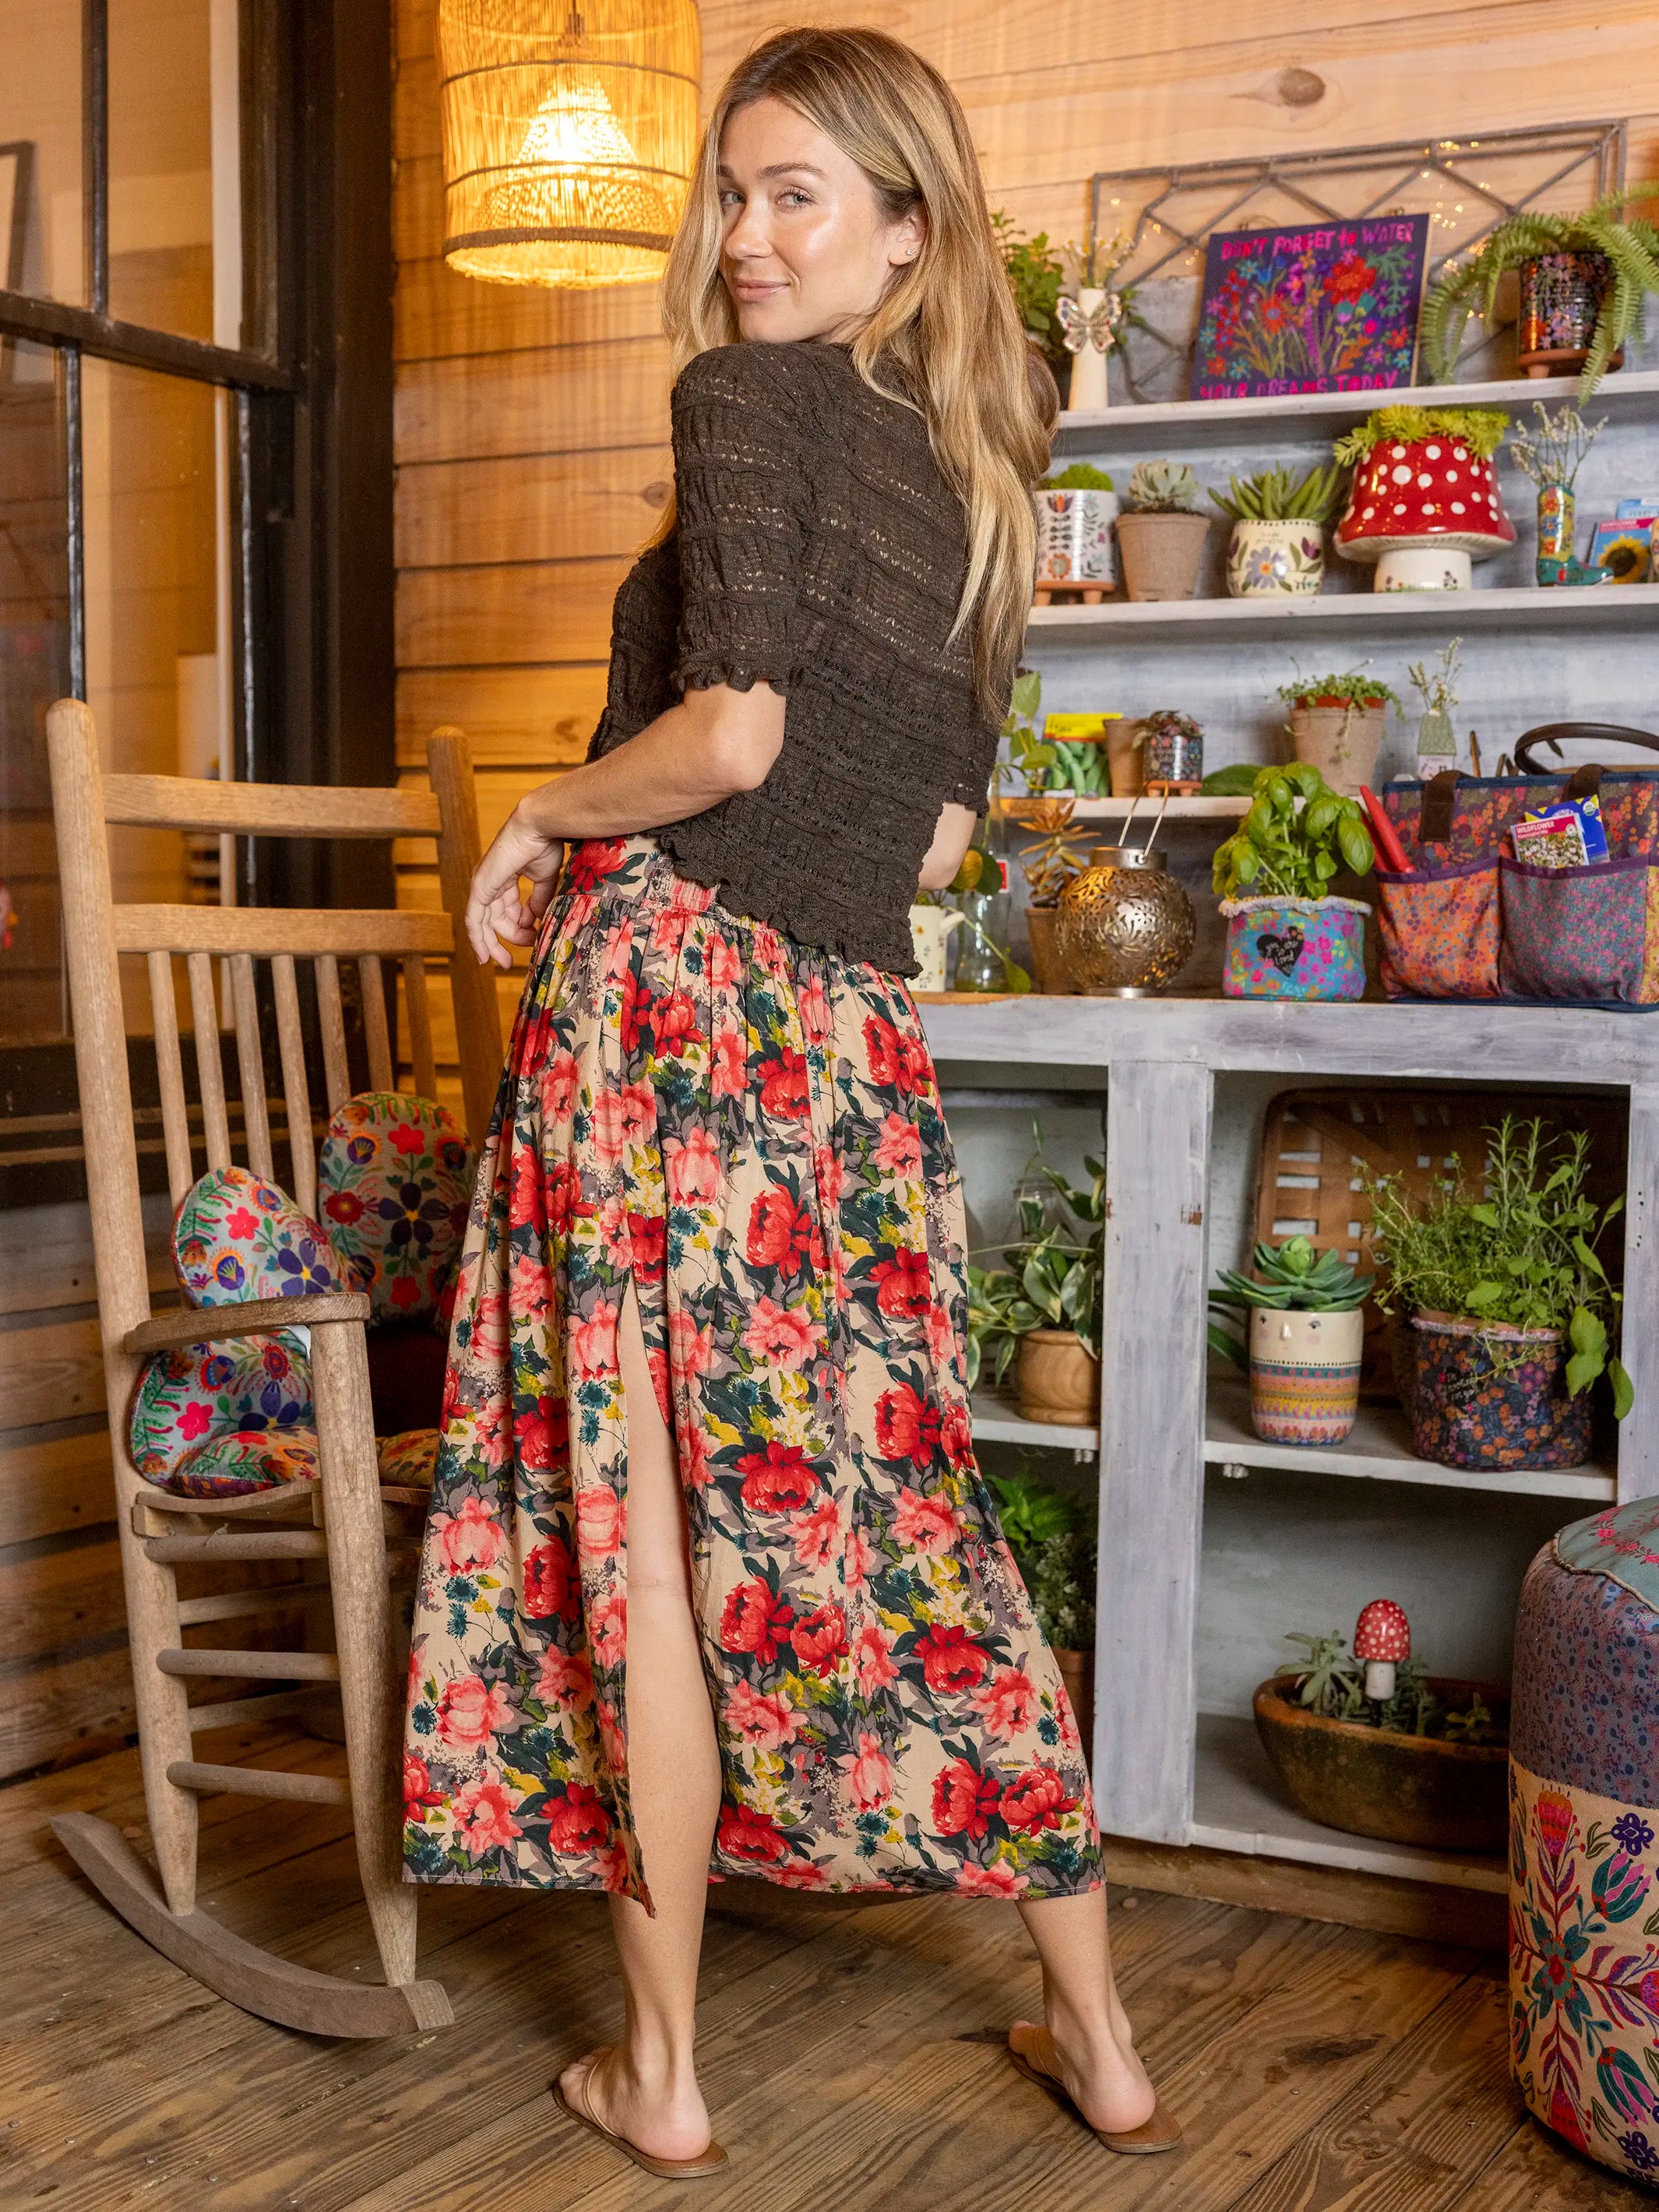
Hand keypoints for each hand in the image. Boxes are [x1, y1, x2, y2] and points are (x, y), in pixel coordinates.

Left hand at [466, 807, 564, 968]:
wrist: (538, 828)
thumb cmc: (544, 845)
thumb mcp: (545, 879)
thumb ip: (539, 900)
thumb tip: (537, 920)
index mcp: (504, 878)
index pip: (506, 910)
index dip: (517, 929)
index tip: (531, 942)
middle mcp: (490, 883)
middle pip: (494, 919)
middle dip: (504, 941)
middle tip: (509, 961)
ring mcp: (483, 885)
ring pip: (483, 924)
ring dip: (493, 944)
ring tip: (506, 960)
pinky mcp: (480, 889)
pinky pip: (474, 919)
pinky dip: (477, 938)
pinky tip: (482, 954)